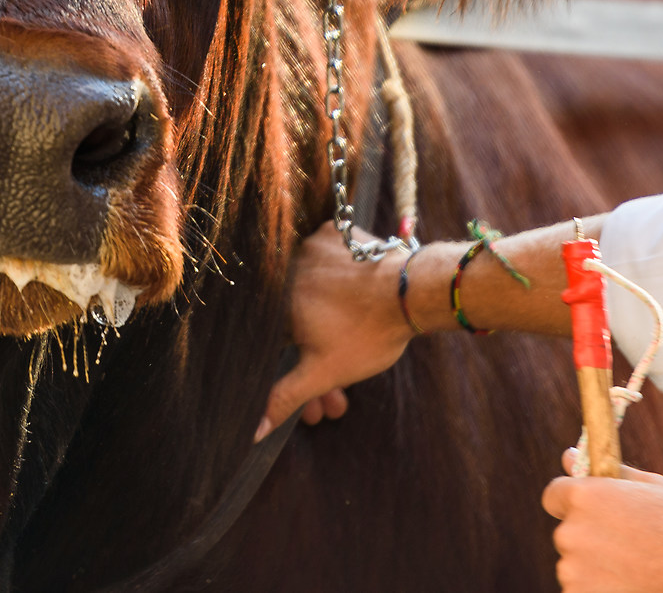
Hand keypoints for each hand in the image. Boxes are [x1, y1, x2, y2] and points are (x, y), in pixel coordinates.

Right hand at [254, 227, 414, 439]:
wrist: (411, 290)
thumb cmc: (368, 333)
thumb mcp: (323, 372)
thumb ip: (284, 397)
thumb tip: (251, 431)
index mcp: (276, 303)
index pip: (274, 341)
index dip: (294, 370)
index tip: (317, 400)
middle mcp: (285, 269)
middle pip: (294, 318)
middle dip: (315, 357)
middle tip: (339, 394)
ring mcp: (309, 246)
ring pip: (309, 290)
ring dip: (324, 320)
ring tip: (353, 344)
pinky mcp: (333, 232)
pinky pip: (324, 260)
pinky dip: (333, 280)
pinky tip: (350, 299)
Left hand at [542, 461, 662, 592]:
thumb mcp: (653, 488)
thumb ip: (609, 472)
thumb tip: (569, 455)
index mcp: (584, 496)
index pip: (554, 495)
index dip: (572, 504)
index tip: (592, 515)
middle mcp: (571, 531)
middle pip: (567, 533)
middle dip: (590, 538)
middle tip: (627, 547)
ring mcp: (573, 568)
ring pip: (575, 565)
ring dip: (595, 567)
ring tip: (634, 568)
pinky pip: (582, 589)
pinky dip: (600, 589)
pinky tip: (630, 585)